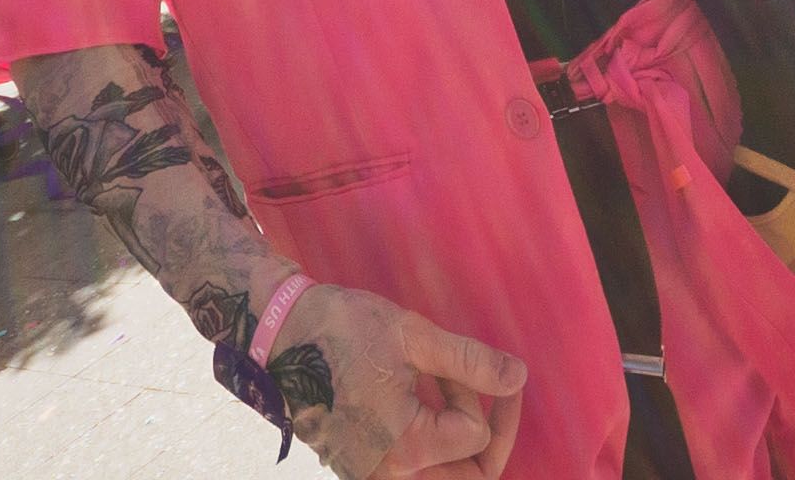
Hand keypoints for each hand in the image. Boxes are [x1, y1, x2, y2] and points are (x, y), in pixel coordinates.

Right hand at [279, 283, 526, 479]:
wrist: (275, 330)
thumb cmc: (340, 328)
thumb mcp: (414, 336)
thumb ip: (470, 361)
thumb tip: (518, 376)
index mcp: (405, 448)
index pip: (475, 435)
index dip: (479, 392)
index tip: (450, 362)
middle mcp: (387, 473)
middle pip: (466, 478)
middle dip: (491, 439)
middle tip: (496, 395)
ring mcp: (369, 472)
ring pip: (439, 476)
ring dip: (458, 441)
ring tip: (452, 390)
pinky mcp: (357, 462)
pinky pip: (410, 466)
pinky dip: (429, 438)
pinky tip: (421, 397)